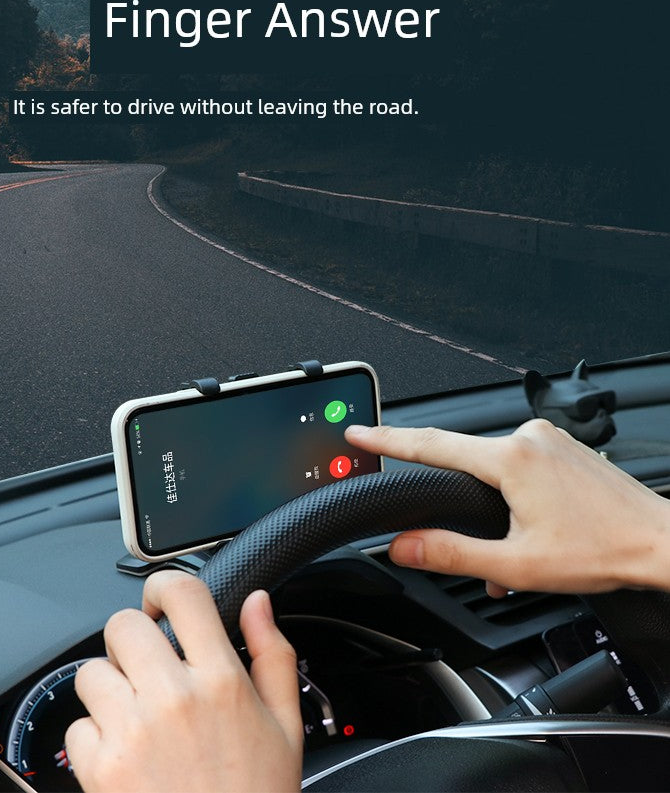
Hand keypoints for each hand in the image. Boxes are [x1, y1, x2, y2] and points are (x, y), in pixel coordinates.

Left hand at [66, 571, 302, 792]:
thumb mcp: (285, 725)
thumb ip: (272, 653)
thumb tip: (257, 601)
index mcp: (220, 679)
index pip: (181, 593)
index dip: (165, 587)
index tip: (163, 603)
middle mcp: (173, 698)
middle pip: (124, 624)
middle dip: (132, 640)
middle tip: (147, 666)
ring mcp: (132, 732)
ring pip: (91, 672)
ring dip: (108, 688)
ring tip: (135, 716)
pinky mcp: (101, 769)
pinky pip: (77, 728)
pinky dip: (93, 739)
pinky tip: (124, 756)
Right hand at [346, 419, 669, 596]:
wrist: (661, 542)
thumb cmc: (603, 551)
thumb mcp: (518, 566)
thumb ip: (452, 554)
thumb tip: (405, 547)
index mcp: (510, 458)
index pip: (431, 444)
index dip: (387, 440)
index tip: (358, 431)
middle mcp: (528, 437)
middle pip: (466, 463)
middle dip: (462, 506)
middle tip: (479, 551)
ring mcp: (548, 438)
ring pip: (497, 470)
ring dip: (494, 509)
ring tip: (516, 554)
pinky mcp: (562, 446)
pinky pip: (521, 465)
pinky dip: (515, 497)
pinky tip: (533, 532)